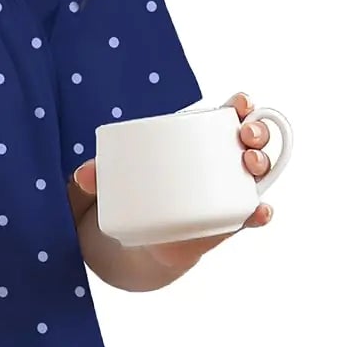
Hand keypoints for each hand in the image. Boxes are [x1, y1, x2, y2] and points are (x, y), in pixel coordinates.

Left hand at [70, 90, 276, 279]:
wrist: (141, 242)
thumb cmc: (136, 196)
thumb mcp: (116, 180)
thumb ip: (98, 174)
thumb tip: (83, 175)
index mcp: (201, 142)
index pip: (229, 116)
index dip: (241, 105)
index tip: (239, 104)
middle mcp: (223, 163)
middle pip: (252, 140)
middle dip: (258, 132)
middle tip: (244, 138)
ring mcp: (229, 191)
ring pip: (258, 172)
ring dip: (263, 163)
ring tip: (250, 164)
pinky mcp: (227, 222)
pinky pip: (250, 215)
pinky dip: (260, 213)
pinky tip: (260, 211)